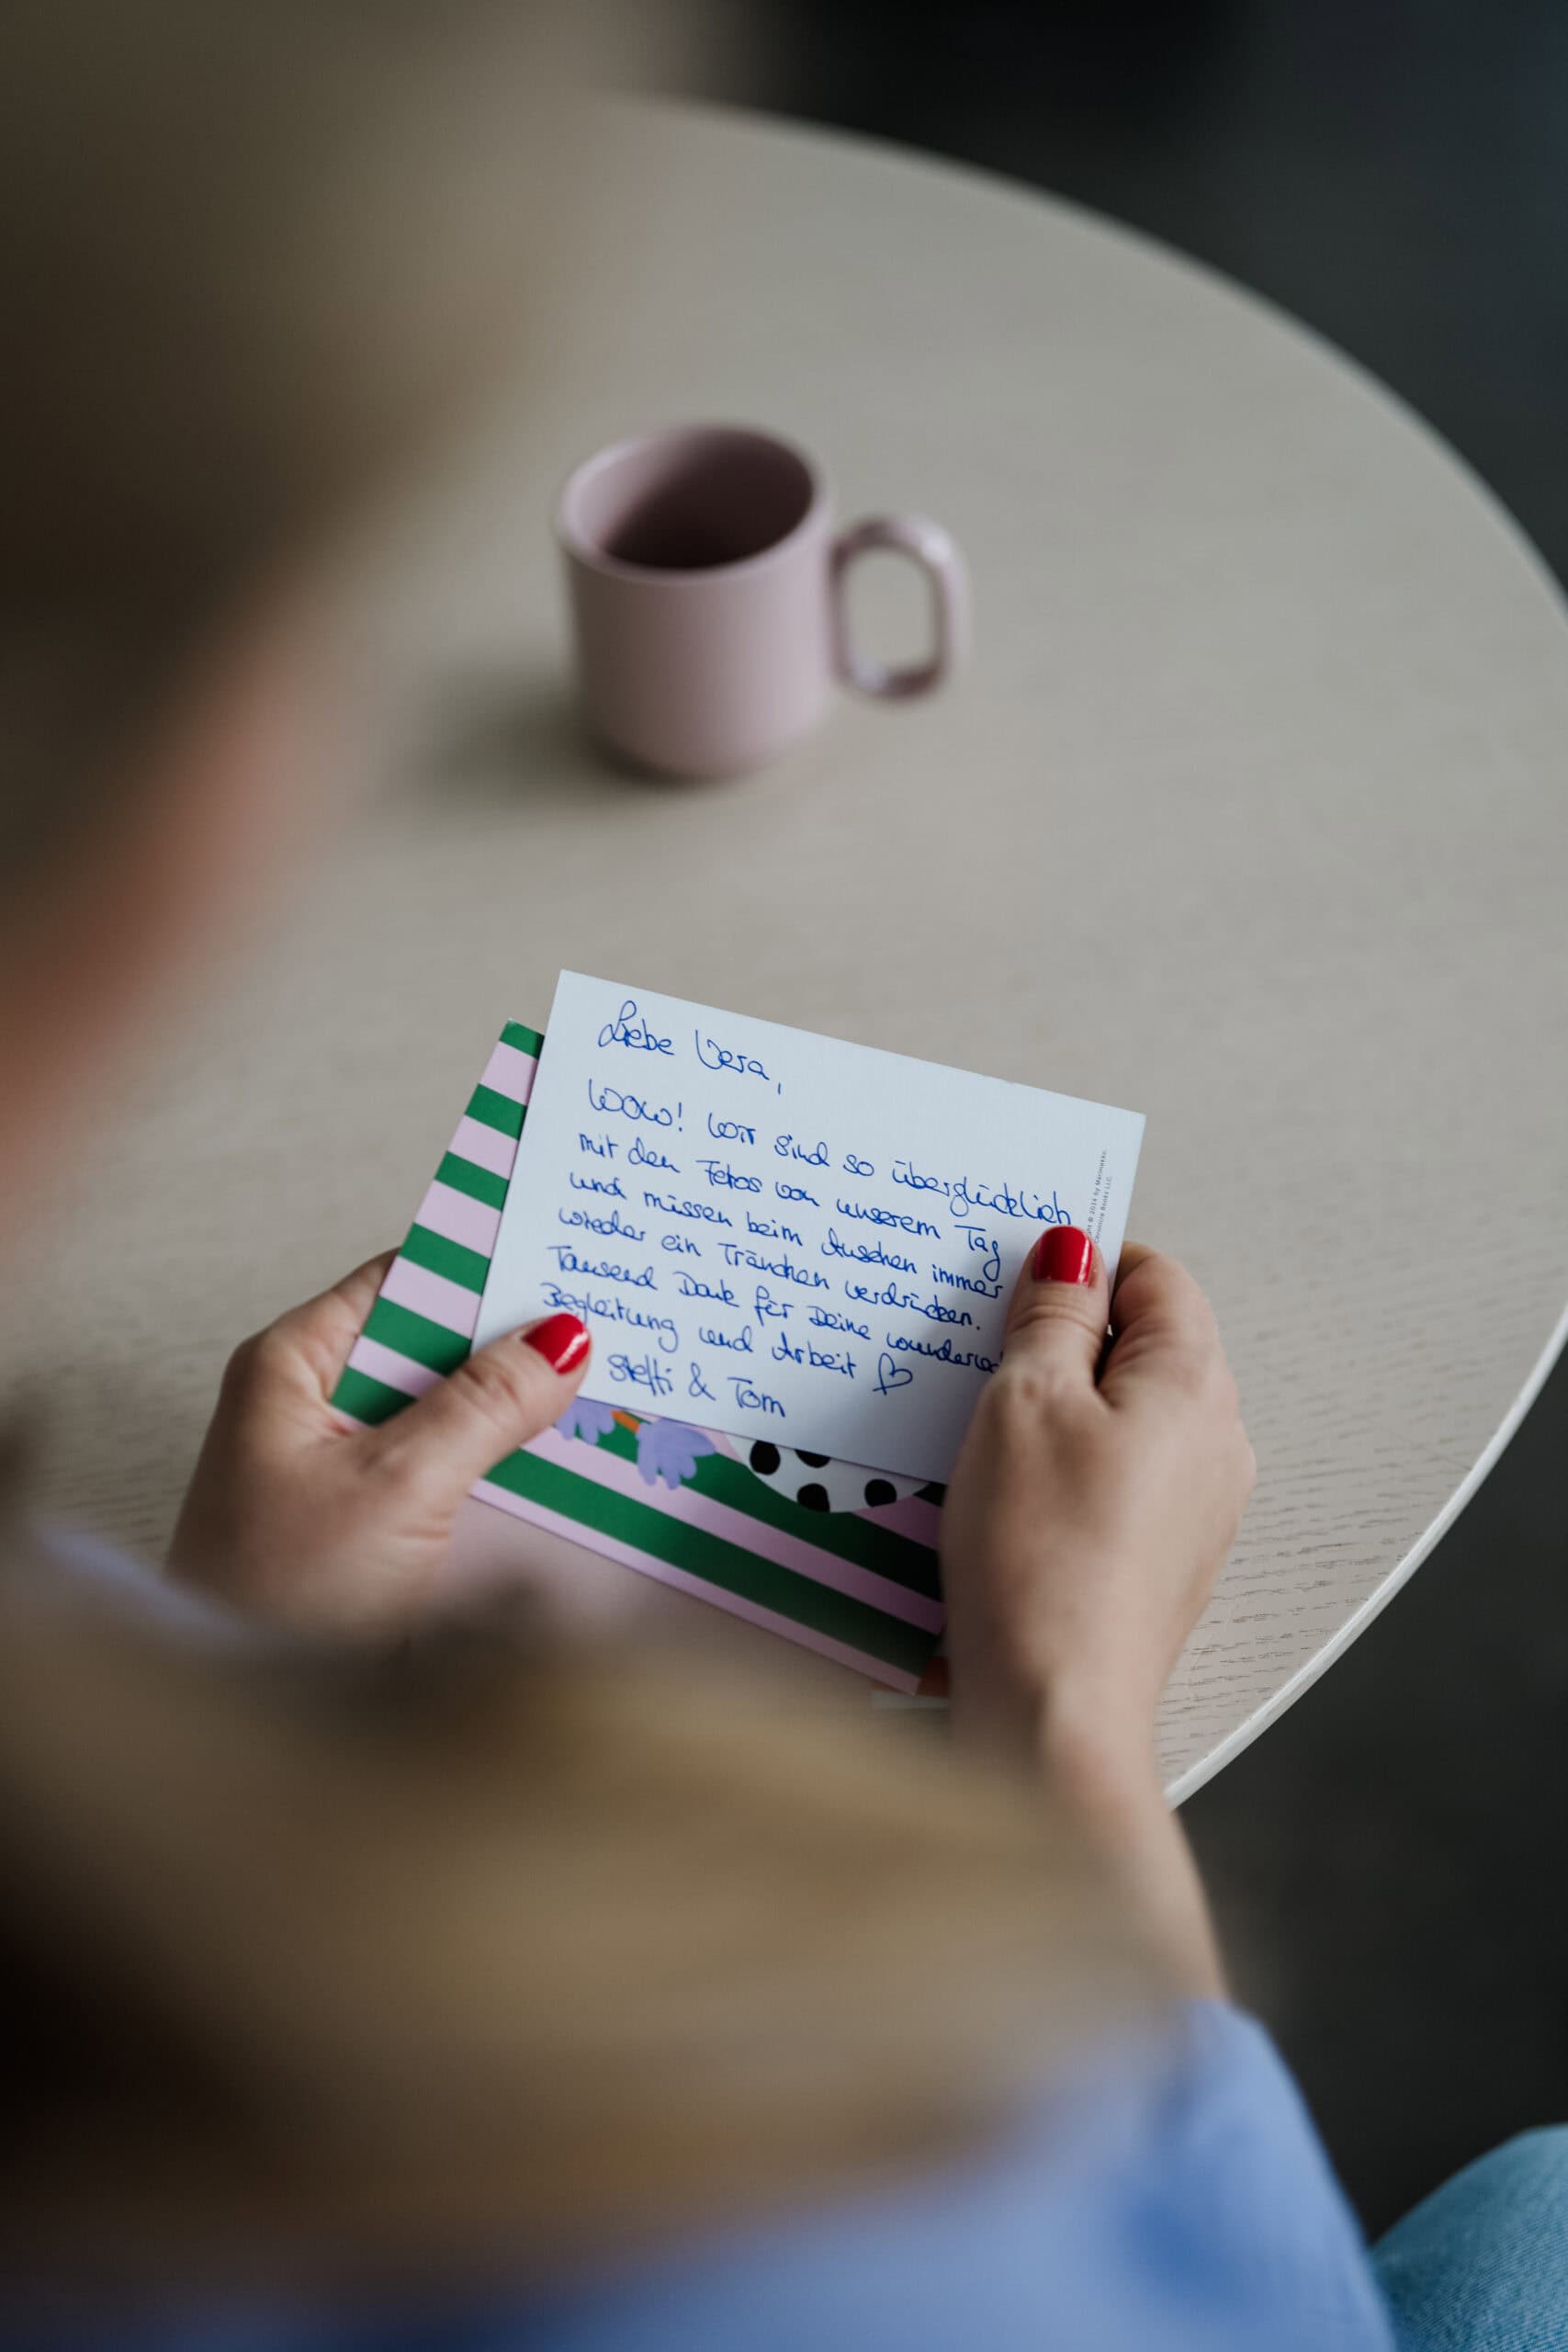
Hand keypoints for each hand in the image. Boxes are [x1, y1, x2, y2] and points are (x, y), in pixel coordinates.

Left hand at [168, 1255, 591, 1631]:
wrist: (245, 1730)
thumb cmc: (282, 1598)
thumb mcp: (398, 1484)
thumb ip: (484, 1403)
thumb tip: (561, 1335)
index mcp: (293, 1366)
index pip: (402, 1279)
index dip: (483, 1266)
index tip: (564, 1254)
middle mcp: (316, 1408)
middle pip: (435, 1347)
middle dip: (517, 1343)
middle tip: (611, 1323)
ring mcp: (348, 1472)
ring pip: (453, 1416)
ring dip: (521, 1412)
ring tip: (612, 1389)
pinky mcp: (377, 1530)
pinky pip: (457, 1475)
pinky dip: (510, 1468)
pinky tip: (575, 1463)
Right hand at [942, 1233, 1253, 1764]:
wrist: (1055, 1707)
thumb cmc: (1041, 1556)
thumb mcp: (1024, 1399)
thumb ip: (1053, 1315)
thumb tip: (1072, 1255)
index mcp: (1196, 1384)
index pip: (1156, 1277)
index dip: (1083, 1267)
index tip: (1016, 1285)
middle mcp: (1218, 1441)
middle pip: (1145, 1346)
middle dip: (1066, 1341)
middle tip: (985, 1360)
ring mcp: (1198, 1507)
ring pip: (1127, 1417)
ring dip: (1060, 1410)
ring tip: (986, 1440)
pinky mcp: (1165, 1560)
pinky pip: (1119, 1480)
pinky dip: (1067, 1471)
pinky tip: (1010, 1500)